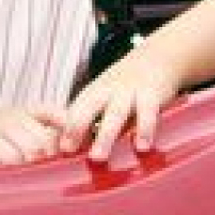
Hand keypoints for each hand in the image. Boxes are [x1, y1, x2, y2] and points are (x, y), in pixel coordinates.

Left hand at [61, 60, 178, 159]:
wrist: (160, 57)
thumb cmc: (129, 84)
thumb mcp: (108, 96)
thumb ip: (95, 120)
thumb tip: (74, 147)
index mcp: (94, 92)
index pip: (74, 110)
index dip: (63, 127)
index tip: (54, 148)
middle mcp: (108, 90)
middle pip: (88, 108)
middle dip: (76, 128)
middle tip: (66, 151)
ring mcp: (129, 91)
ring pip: (114, 113)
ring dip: (105, 136)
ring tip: (98, 158)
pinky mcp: (152, 94)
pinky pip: (147, 113)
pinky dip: (144, 130)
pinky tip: (141, 147)